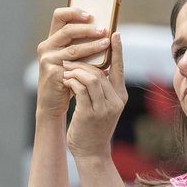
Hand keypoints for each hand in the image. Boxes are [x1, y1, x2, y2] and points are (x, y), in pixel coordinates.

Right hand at [35, 7, 109, 117]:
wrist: (52, 103)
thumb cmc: (66, 80)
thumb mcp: (73, 60)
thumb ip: (83, 46)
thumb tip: (108, 34)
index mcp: (52, 39)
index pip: (59, 16)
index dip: (74, 11)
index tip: (90, 15)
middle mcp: (47, 47)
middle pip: (67, 30)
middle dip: (87, 29)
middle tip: (103, 30)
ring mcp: (47, 59)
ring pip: (73, 48)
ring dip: (92, 45)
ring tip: (106, 43)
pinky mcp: (52, 72)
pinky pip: (74, 65)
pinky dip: (88, 63)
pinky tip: (100, 64)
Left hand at [62, 32, 127, 161]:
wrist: (92, 153)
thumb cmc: (94, 128)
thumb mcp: (103, 107)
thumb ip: (103, 90)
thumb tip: (97, 69)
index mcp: (120, 97)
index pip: (120, 68)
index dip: (118, 50)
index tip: (115, 33)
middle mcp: (116, 101)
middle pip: (102, 71)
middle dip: (85, 61)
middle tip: (70, 56)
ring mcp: (104, 108)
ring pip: (92, 79)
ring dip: (76, 70)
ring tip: (66, 67)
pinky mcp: (90, 114)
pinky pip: (81, 90)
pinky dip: (72, 81)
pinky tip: (65, 79)